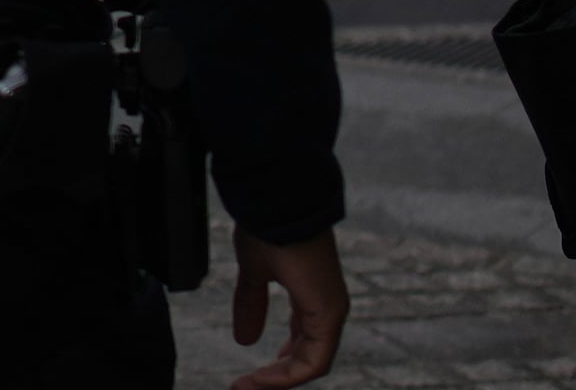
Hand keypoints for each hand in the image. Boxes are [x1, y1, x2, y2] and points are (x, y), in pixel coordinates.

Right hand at [228, 226, 348, 386]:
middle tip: (247, 387)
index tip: (248, 378)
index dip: (278, 366)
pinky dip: (287, 375)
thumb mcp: (254, 272)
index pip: (302, 345)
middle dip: (277, 378)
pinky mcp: (329, 314)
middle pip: (307, 359)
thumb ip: (251, 304)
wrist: (278, 204)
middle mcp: (327, 308)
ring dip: (279, 380)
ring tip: (249, 387)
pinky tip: (261, 379)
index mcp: (313, 297)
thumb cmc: (268, 228)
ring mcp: (331, 311)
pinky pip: (313, 361)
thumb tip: (244, 338)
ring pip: (311, 364)